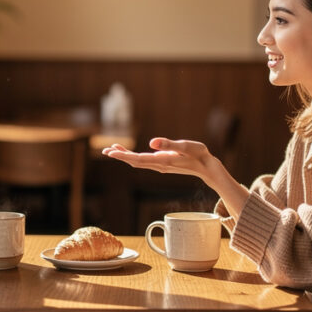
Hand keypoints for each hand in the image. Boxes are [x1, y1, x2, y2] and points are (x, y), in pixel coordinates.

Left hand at [102, 138, 218, 181]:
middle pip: (134, 162)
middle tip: (105, 150)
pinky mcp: (162, 164)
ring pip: (138, 162)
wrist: (207, 168)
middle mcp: (159, 165)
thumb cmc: (198, 154)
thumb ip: (168, 144)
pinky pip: (144, 161)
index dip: (123, 156)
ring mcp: (160, 165)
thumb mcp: (185, 146)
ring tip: (112, 150)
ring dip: (125, 156)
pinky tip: (129, 153)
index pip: (138, 159)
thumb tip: (151, 143)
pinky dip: (133, 156)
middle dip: (120, 156)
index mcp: (162, 160)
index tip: (110, 152)